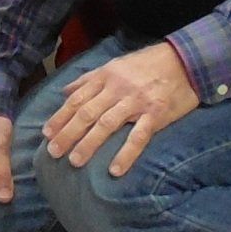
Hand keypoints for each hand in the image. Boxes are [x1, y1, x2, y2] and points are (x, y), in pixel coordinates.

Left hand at [41, 42, 198, 178]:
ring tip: (74, 161)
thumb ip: (89, 79)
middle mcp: (117, 89)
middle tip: (53, 152)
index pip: (77, 99)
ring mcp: (137, 102)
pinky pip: (139, 136)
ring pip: (107, 124)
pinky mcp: (156, 114)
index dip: (60, 117)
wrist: (184, 61)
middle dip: (67, 133)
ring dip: (89, 144)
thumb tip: (66, 91)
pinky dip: (126, 154)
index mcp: (106, 77)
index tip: (46, 133)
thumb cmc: (146, 65)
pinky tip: (115, 170)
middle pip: (87, 113)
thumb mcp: (115, 65)